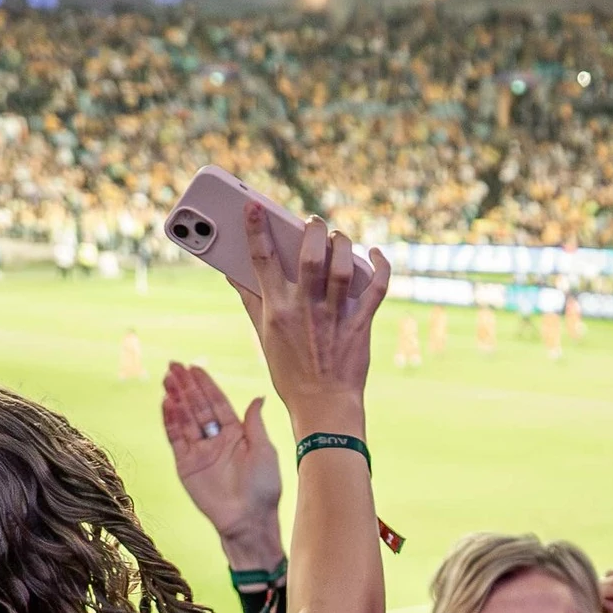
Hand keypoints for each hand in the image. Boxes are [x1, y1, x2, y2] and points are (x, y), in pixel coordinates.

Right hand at [161, 360, 283, 555]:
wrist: (248, 519)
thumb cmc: (263, 487)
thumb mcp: (264, 451)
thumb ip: (255, 424)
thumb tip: (257, 398)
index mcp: (237, 434)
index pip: (217, 403)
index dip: (206, 385)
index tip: (194, 368)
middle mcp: (216, 440)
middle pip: (198, 407)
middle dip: (186, 387)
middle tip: (173, 366)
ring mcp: (200, 452)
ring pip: (185, 419)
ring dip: (176, 399)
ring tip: (167, 380)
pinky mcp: (186, 465)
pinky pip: (176, 439)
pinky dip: (171, 421)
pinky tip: (167, 404)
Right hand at [238, 202, 389, 436]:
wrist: (324, 406)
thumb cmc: (291, 372)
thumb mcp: (264, 336)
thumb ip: (251, 301)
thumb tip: (232, 272)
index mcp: (277, 310)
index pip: (262, 259)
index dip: (257, 228)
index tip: (255, 205)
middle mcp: (306, 308)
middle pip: (310, 255)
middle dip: (311, 230)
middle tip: (311, 222)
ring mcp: (336, 315)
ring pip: (342, 266)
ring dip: (342, 243)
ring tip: (336, 235)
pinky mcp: (362, 323)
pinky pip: (377, 287)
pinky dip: (379, 265)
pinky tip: (374, 253)